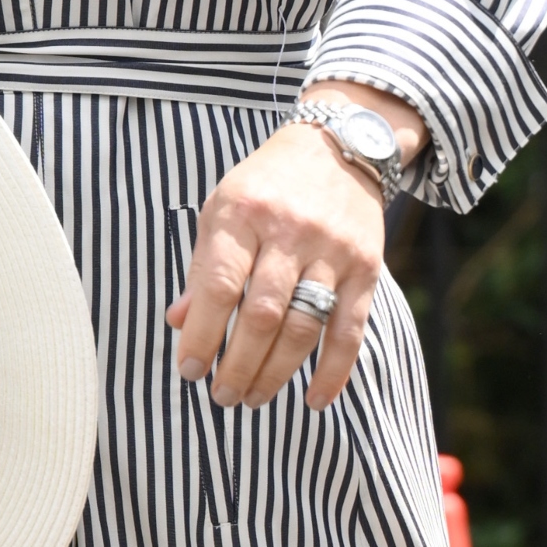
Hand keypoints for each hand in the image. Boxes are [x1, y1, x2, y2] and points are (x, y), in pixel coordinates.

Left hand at [169, 121, 389, 411]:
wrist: (338, 147)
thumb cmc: (266, 186)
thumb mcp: (222, 210)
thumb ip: (202, 267)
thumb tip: (179, 323)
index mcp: (242, 214)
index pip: (219, 286)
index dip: (202, 335)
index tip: (189, 370)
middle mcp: (288, 231)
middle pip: (261, 315)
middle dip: (237, 365)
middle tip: (221, 397)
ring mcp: (332, 250)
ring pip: (303, 327)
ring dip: (275, 373)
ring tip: (252, 399)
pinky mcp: (366, 267)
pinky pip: (351, 329)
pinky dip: (334, 371)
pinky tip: (315, 400)